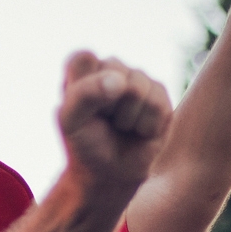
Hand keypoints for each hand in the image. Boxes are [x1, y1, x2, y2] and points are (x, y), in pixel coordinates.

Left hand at [57, 51, 171, 197]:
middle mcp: (111, 68)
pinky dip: (145, 126)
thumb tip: (120, 81)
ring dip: (127, 118)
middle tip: (104, 120)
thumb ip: (84, 94)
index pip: (84, 58)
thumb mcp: (70, 121)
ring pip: (137, 89)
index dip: (85, 87)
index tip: (82, 109)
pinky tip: (139, 130)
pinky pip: (157, 104)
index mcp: (82, 69)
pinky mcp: (160, 94)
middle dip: (107, 104)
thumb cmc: (85, 143)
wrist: (111, 172)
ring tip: (121, 126)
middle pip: (115, 70)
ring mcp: (137, 79)